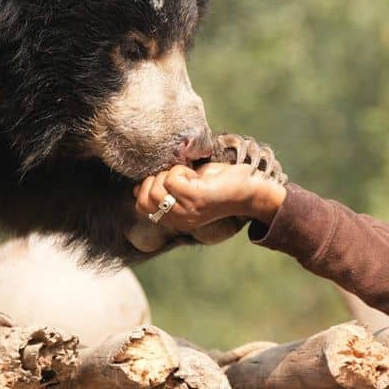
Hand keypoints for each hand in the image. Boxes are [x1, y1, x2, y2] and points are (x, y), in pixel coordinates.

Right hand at [133, 162, 286, 230]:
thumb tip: (137, 187)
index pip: (140, 206)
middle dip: (157, 178)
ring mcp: (187, 210)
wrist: (251, 190)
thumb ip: (164, 188)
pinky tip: (198, 176)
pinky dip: (182, 169)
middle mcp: (179, 219)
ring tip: (191, 176)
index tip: (169, 179)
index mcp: (175, 219)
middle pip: (146, 197)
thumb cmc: (220, 183)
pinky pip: (172, 178)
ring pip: (157, 188)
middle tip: (181, 176)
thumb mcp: (187, 188)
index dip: (146, 187)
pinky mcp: (196, 198)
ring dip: (172, 173)